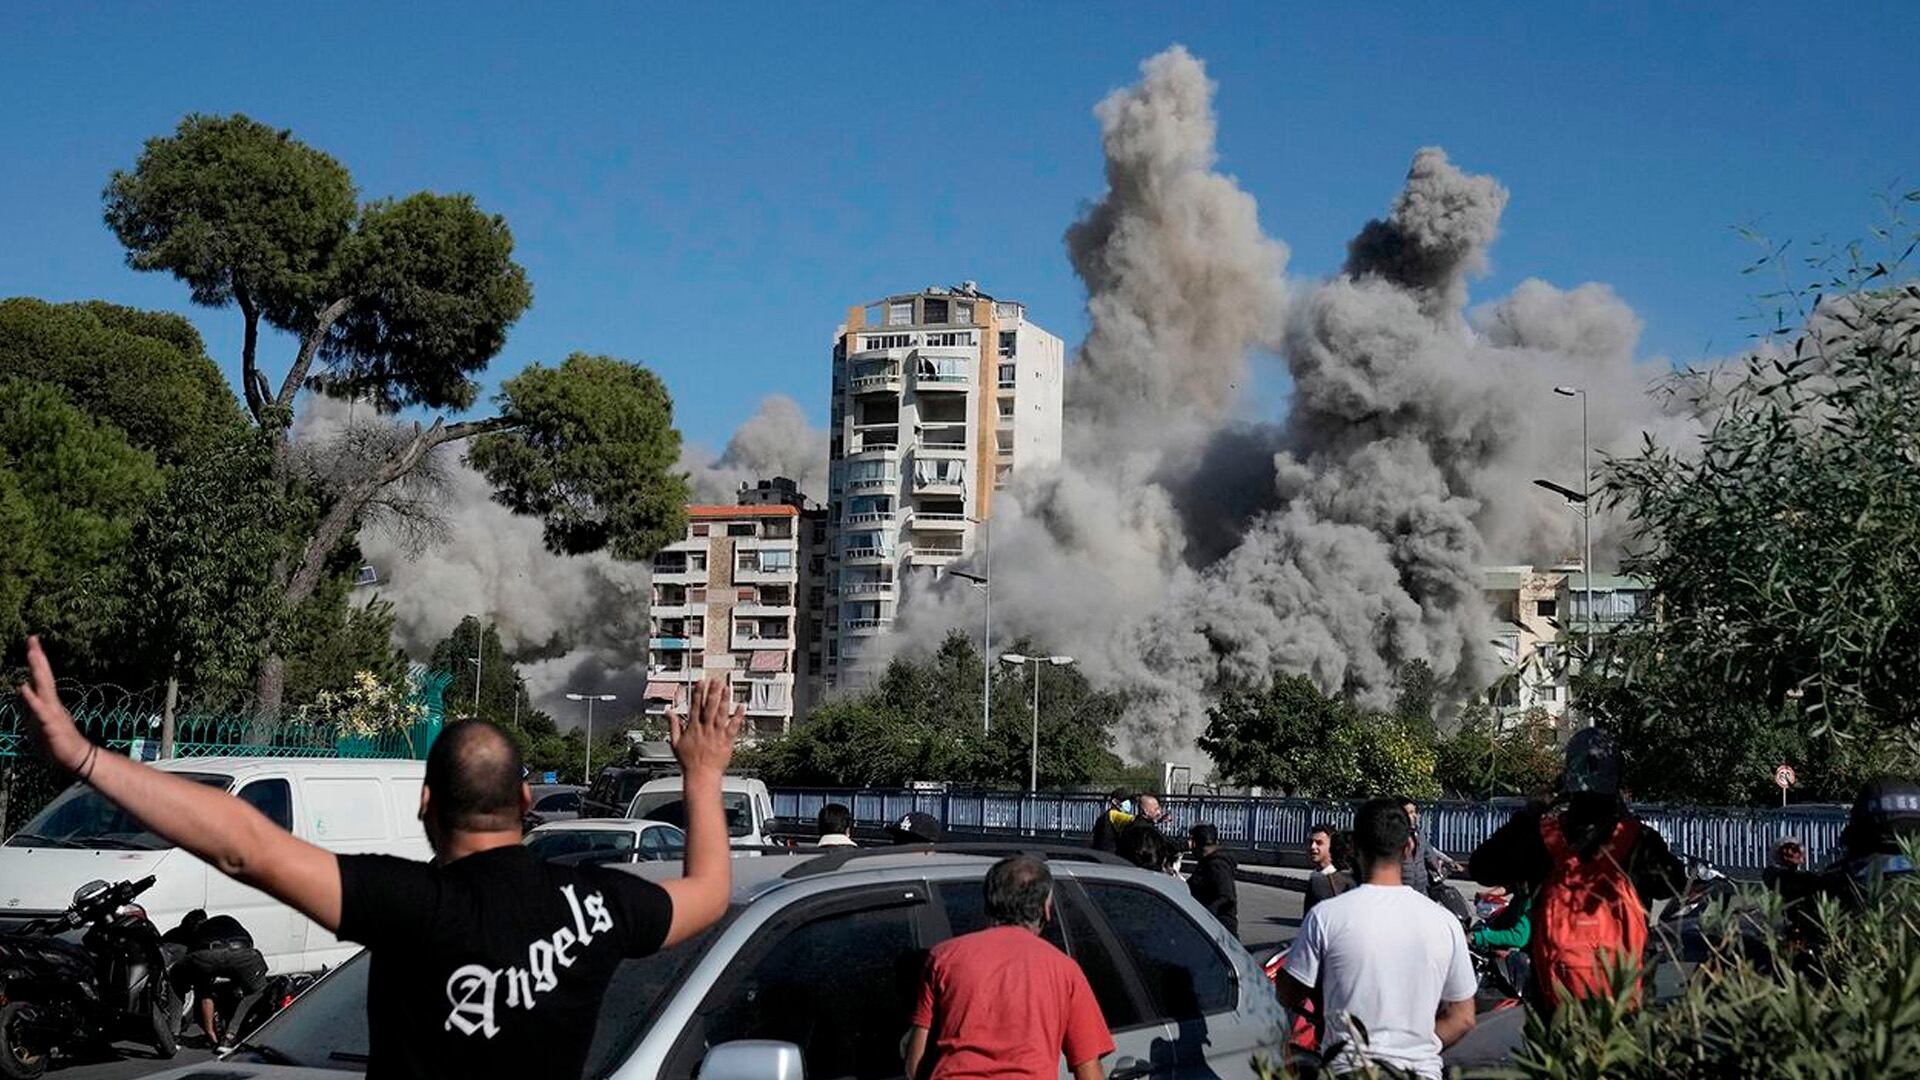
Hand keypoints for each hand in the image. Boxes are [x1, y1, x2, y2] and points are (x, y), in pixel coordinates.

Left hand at [16, 637, 90, 771]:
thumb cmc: (56, 742)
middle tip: (33, 640)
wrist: (75, 758)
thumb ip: (28, 705)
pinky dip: (31, 698)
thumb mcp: (37, 721)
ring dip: (37, 671)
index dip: (36, 660)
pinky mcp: (50, 724)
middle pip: (43, 676)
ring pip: (43, 687)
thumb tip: (21, 687)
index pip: (40, 677)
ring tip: (32, 653)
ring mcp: (51, 712)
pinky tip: (24, 687)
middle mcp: (51, 702)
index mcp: (48, 702)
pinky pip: (39, 709)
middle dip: (37, 658)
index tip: (32, 642)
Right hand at [668, 675, 742, 781]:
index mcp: (693, 727)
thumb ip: (673, 725)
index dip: (698, 692)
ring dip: (724, 699)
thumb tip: (668, 713)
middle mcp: (706, 728)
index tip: (701, 682)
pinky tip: (741, 706)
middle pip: (709, 706)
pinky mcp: (727, 740)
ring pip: (721, 713)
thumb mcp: (675, 743)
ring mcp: (717, 734)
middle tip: (716, 680)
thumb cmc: (688, 762)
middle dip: (712, 692)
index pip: (695, 706)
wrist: (701, 775)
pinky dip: (738, 716)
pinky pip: (734, 726)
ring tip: (727, 687)